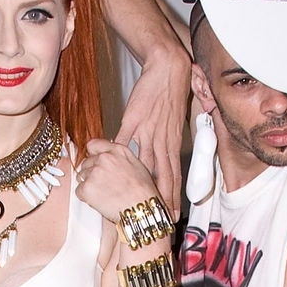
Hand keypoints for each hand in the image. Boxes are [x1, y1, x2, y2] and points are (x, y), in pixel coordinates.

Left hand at [74, 139, 160, 226]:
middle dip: (91, 173)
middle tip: (103, 185)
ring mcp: (94, 172)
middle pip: (86, 163)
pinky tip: (100, 200)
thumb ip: (119, 158)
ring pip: (82, 177)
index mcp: (116, 151)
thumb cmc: (142, 192)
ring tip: (104, 194)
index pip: (93, 145)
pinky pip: (79, 191)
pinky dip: (86, 197)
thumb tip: (110, 159)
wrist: (140, 208)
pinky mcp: (87, 187)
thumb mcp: (136, 165)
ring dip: (89, 185)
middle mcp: (104, 158)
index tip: (92, 161)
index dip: (92, 155)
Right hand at [115, 46, 190, 208]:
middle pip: (163, 175)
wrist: (168, 68)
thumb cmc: (171, 94)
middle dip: (163, 198)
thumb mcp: (174, 122)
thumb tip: (162, 159)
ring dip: (143, 184)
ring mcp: (147, 130)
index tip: (172, 213)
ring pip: (146, 164)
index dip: (173, 195)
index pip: (175, 174)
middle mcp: (162, 140)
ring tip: (139, 202)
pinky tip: (112, 169)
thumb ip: (167, 142)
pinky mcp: (134, 119)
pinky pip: (124, 141)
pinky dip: (118, 155)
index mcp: (173, 142)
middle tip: (163, 218)